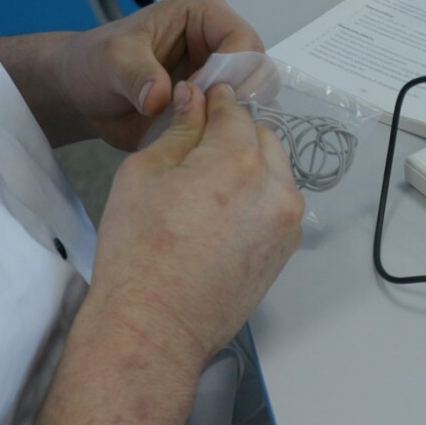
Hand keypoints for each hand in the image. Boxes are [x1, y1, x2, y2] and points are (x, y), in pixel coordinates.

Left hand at [59, 0, 264, 149]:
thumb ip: (136, 74)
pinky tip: (203, 143)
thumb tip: (158, 97)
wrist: (83, 96)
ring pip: (255, 101)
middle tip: (201, 119)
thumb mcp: (111, 60)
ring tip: (200, 132)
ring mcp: (222, 78)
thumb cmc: (95, 63)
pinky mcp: (218, 106)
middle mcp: (221, 44)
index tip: (197, 96)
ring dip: (234, 120)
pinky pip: (240, 123)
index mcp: (204, 15)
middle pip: (258, 73)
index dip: (230, 72)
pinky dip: (228, 136)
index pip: (245, 42)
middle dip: (235, 99)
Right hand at [86, 80, 303, 368]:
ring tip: (209, 186)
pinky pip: (279, 204)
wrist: (156, 325)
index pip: (235, 111)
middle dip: (235, 134)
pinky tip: (224, 215)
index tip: (202, 101)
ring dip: (251, 166)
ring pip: (276, 171)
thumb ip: (179, 130)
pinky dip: (259, 197)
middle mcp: (275, 187)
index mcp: (238, 162)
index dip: (215, 102)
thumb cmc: (138, 252)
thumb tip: (195, 98)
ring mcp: (287, 221)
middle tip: (198, 148)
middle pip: (263, 138)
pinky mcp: (287, 248)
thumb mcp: (143, 174)